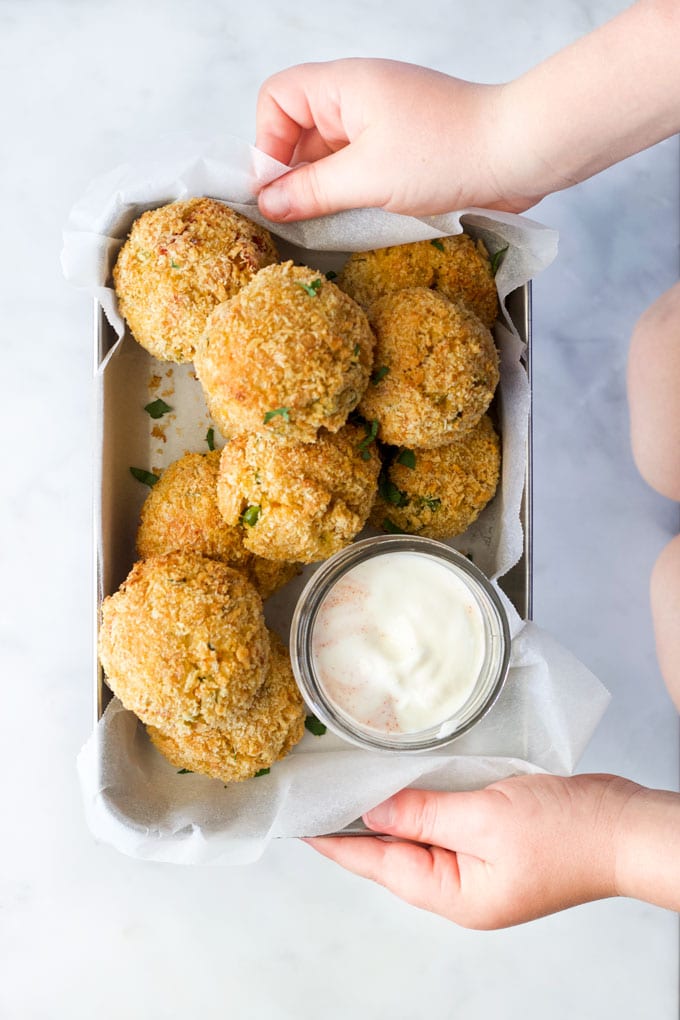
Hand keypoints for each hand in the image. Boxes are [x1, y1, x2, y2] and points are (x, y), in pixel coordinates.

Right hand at [255, 59, 543, 221]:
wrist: (519, 153)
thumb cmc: (449, 152)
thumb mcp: (367, 179)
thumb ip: (311, 191)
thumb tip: (269, 202)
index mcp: (344, 86)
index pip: (278, 98)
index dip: (267, 142)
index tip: (276, 188)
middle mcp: (359, 99)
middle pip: (300, 131)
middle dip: (294, 174)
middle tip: (297, 217)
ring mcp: (382, 125)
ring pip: (330, 156)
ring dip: (324, 190)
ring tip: (330, 223)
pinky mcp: (403, 151)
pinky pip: (360, 170)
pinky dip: (352, 195)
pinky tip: (358, 219)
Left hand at [304, 773, 641, 928]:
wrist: (625, 827)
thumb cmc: (568, 833)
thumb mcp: (485, 818)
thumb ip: (423, 814)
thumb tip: (373, 812)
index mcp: (454, 893)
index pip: (378, 864)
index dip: (337, 841)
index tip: (301, 823)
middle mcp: (461, 886)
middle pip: (394, 853)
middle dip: (358, 824)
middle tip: (322, 793)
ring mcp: (480, 866)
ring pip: (420, 836)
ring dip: (391, 811)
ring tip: (353, 784)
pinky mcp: (495, 842)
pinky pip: (447, 823)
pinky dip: (425, 803)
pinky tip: (409, 783)